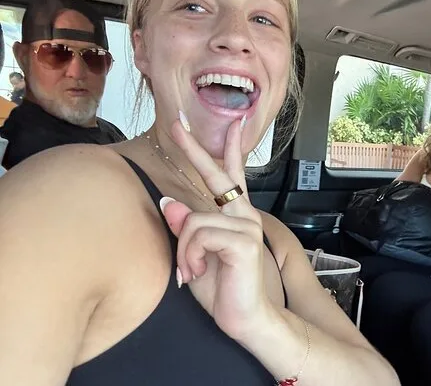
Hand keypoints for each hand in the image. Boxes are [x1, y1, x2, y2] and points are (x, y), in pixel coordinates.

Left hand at [160, 116, 270, 339]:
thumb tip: (169, 201)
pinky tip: (198, 272)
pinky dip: (189, 255)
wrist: (245, 321)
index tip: (231, 124)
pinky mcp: (243, 241)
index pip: (231, 176)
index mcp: (235, 217)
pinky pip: (198, 234)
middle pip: (217, 175)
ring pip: (193, 220)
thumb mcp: (195, 255)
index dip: (228, 149)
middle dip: (195, 148)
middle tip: (175, 122)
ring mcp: (247, 226)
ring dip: (183, 250)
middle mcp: (244, 216)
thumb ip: (185, 228)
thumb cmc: (222, 290)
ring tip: (190, 272)